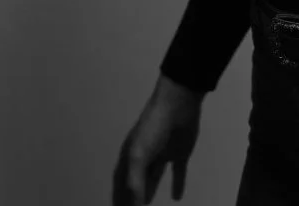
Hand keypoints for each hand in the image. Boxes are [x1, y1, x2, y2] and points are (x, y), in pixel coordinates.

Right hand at [112, 76, 203, 204]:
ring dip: (150, 191)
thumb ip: (136, 182)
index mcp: (130, 155)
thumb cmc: (154, 126)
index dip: (118, 197)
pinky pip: (178, 172)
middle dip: (132, 196)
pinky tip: (177, 197)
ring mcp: (162, 154)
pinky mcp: (180, 152)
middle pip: (136, 181)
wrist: (179, 102)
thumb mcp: (139, 155)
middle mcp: (145, 156)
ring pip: (153, 178)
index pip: (121, 182)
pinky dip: (178, 184)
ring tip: (147, 205)